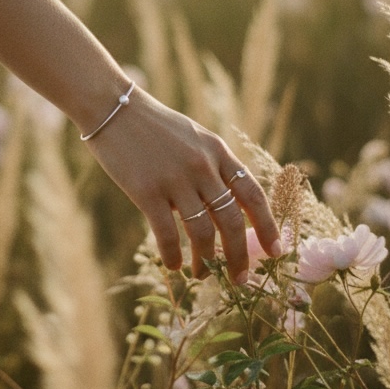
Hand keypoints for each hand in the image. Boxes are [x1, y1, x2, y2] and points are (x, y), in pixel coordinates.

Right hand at [86, 86, 280, 283]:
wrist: (113, 108)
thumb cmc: (152, 126)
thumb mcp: (193, 137)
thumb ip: (212, 165)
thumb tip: (227, 206)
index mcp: (217, 151)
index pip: (253, 194)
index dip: (267, 226)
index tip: (276, 251)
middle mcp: (202, 166)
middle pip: (231, 220)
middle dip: (239, 257)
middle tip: (239, 280)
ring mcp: (174, 179)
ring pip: (201, 233)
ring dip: (206, 262)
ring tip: (202, 276)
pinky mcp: (147, 191)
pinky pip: (167, 234)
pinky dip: (173, 256)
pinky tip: (174, 267)